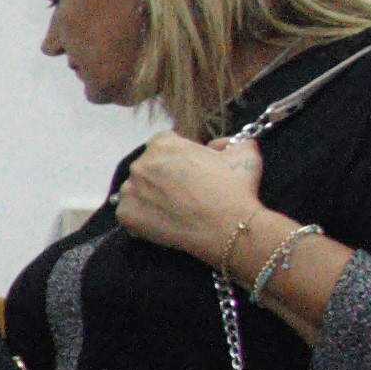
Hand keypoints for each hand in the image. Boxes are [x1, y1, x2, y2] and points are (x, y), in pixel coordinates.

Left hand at [113, 133, 268, 267]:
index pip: (165, 145)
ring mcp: (130, 190)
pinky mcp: (125, 215)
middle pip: (149, 167)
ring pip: (137, 189)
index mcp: (163, 144)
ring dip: (151, 196)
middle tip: (185, 193)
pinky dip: (143, 217)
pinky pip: (130, 213)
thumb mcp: (244, 152)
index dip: (180, 158)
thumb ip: (230, 141)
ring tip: (175, 209)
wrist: (229, 228)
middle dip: (164, 176)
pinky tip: (163, 221)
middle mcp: (140, 164)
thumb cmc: (236, 188)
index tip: (192, 172)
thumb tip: (219, 145)